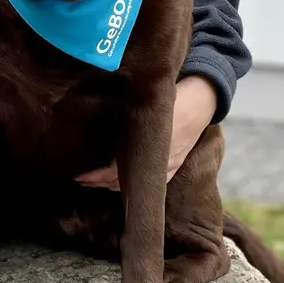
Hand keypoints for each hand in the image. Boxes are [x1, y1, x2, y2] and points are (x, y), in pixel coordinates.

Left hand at [76, 76, 217, 191]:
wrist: (204, 97)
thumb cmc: (174, 95)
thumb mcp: (150, 101)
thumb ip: (127, 110)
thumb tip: (100, 107)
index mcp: (148, 146)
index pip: (116, 170)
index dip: (96, 176)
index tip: (80, 175)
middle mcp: (159, 159)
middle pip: (124, 181)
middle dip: (100, 182)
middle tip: (82, 180)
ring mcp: (169, 163)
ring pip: (138, 185)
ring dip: (115, 185)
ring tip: (96, 183)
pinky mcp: (176, 163)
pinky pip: (154, 183)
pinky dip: (137, 187)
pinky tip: (125, 186)